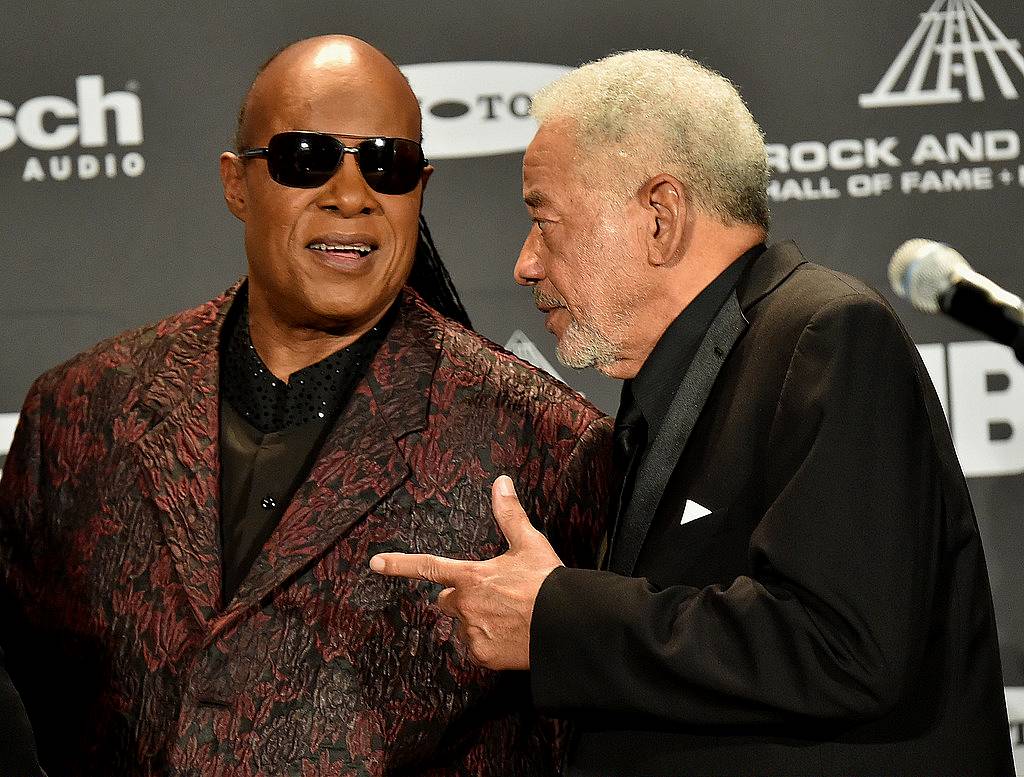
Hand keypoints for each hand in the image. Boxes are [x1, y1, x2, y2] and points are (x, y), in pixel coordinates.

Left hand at [369, 475, 562, 669]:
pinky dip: (488, 643)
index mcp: (470, 576)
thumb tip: (501, 483)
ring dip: (476, 621)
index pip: (427, 567)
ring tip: (508, 617)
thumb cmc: (547, 583)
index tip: (375, 563)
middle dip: (462, 598)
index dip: (398, 564)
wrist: (566, 625)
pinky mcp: (482, 656)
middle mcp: (464, 605)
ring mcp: (471, 632)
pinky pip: (476, 647)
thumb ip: (510, 514)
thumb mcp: (530, 544)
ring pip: (463, 625)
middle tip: (492, 596)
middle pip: (447, 601)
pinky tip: (509, 636)